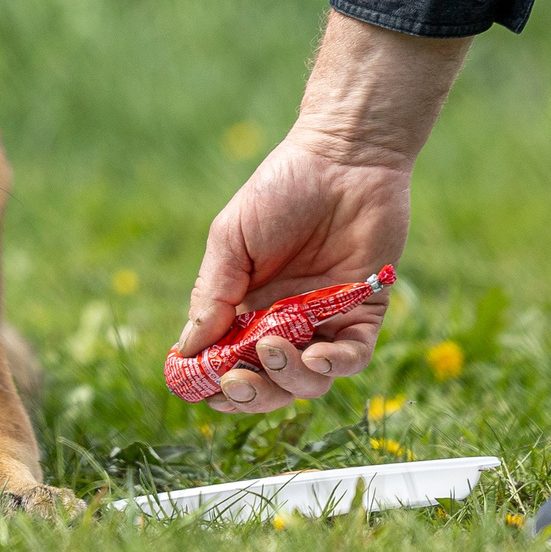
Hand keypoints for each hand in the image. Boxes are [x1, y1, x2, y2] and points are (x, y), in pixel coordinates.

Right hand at [173, 11, 468, 412]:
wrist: (343, 158)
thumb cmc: (281, 191)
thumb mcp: (231, 238)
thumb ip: (212, 294)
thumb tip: (187, 350)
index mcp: (246, 306)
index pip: (228, 361)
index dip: (215, 383)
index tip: (202, 390)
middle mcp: (285, 322)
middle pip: (268, 383)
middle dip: (251, 393)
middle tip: (237, 381)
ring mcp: (325, 321)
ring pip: (308, 380)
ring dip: (288, 378)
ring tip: (274, 349)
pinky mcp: (364, 313)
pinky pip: (351, 358)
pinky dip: (333, 366)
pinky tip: (316, 355)